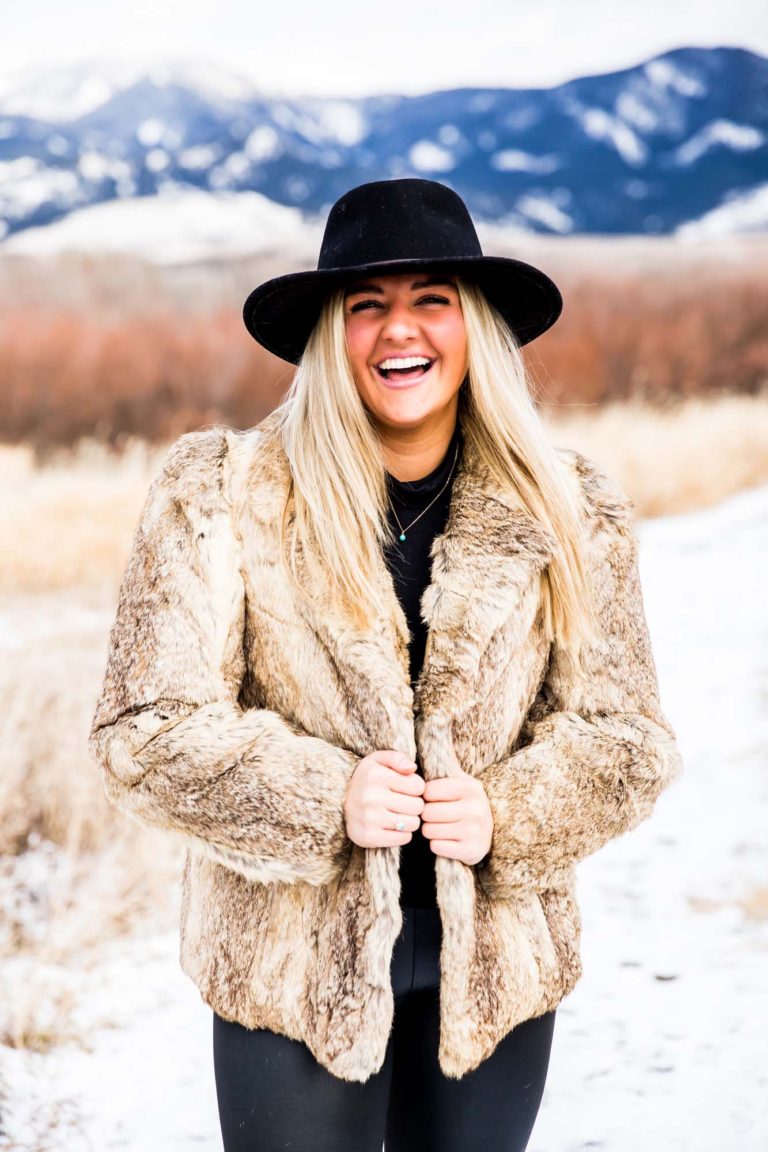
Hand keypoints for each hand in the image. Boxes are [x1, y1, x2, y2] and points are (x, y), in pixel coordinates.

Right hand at [343, 750, 425, 848]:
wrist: (338, 802)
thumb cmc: (366, 779)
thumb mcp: (378, 760)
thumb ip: (397, 758)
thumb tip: (412, 768)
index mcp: (375, 775)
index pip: (418, 786)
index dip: (416, 787)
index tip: (406, 788)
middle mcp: (371, 797)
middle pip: (417, 806)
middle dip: (414, 804)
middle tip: (403, 802)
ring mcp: (369, 819)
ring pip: (413, 823)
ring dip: (409, 819)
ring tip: (398, 813)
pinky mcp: (368, 837)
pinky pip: (404, 838)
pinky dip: (402, 834)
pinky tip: (392, 826)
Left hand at [420, 745, 493, 865]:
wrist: (487, 835)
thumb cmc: (463, 804)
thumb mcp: (459, 780)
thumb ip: (445, 755)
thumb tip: (435, 719)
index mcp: (471, 787)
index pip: (427, 792)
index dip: (427, 798)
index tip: (436, 800)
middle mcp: (477, 808)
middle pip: (427, 812)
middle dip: (428, 816)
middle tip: (438, 817)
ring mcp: (476, 831)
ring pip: (429, 830)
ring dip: (431, 831)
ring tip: (443, 827)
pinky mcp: (472, 852)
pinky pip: (437, 847)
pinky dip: (438, 846)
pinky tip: (449, 841)